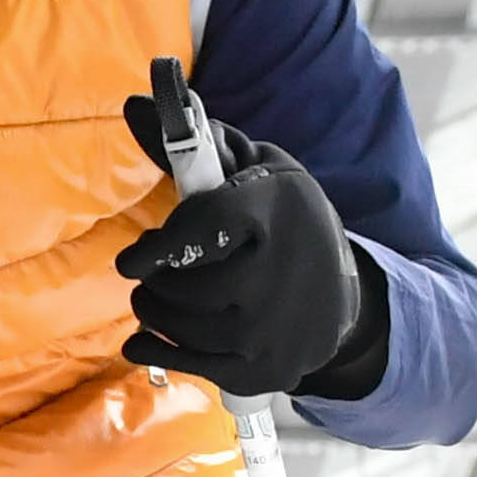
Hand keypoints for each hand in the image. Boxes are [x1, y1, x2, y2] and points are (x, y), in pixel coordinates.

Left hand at [114, 96, 362, 398]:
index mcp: (278, 210)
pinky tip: (143, 337)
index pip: (208, 226)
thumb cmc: (289, 224)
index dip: (161, 247)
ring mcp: (272, 329)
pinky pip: (191, 363)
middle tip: (149, 275)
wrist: (345, 300)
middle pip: (186, 285)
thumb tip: (134, 107)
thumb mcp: (260, 172)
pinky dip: (155, 349)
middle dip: (155, 280)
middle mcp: (279, 274)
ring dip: (152, 311)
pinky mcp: (262, 369)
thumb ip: (198, 147)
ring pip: (182, 324)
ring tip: (151, 298)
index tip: (130, 260)